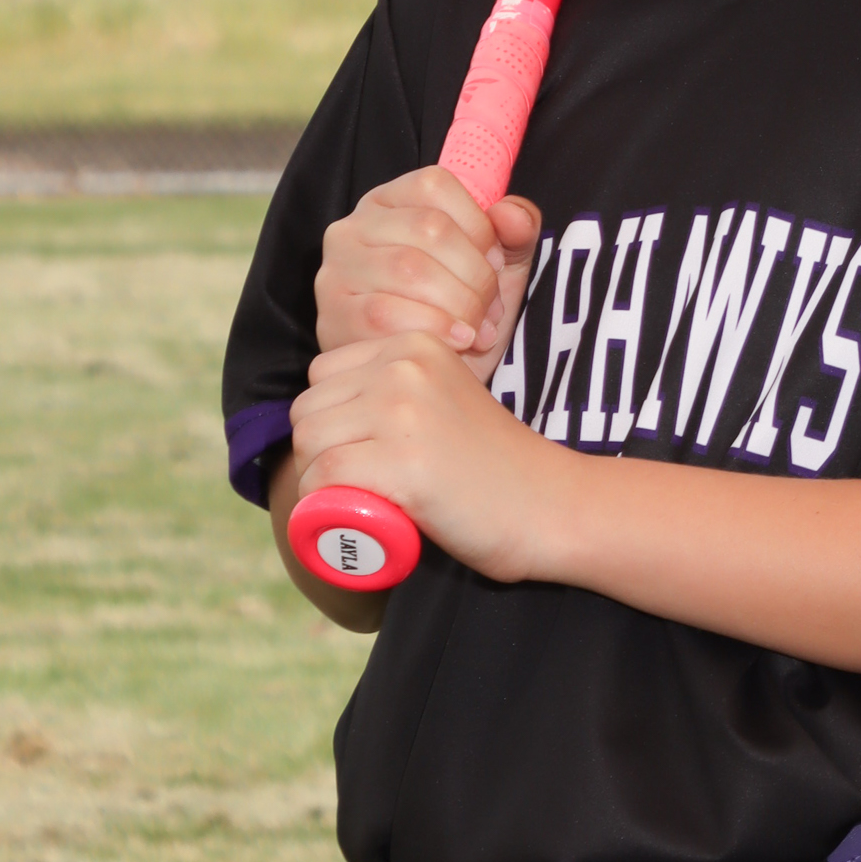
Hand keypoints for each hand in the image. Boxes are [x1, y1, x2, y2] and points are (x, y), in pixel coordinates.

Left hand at [289, 327, 570, 582]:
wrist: (552, 506)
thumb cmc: (496, 468)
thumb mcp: (445, 400)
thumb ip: (397, 393)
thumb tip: (324, 420)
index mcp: (414, 346)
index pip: (323, 377)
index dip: (333, 422)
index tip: (364, 454)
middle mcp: (404, 368)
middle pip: (308, 411)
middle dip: (322, 453)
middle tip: (361, 486)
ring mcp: (402, 411)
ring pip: (310, 444)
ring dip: (322, 482)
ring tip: (365, 500)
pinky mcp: (401, 461)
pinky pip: (324, 479)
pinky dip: (327, 506)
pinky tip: (365, 515)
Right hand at [316, 168, 540, 385]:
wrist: (428, 381)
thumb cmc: (458, 313)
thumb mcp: (498, 266)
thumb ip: (516, 230)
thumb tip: (513, 216)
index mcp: (390, 201)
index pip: (434, 185)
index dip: (478, 227)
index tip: (495, 264)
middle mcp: (352, 227)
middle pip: (430, 227)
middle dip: (476, 274)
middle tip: (491, 309)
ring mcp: (336, 271)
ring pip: (410, 268)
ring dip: (460, 303)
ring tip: (478, 330)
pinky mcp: (333, 316)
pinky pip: (386, 313)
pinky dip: (435, 328)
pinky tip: (459, 343)